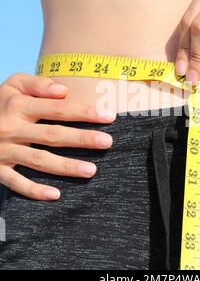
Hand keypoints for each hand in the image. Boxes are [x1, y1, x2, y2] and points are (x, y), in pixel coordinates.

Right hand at [0, 73, 115, 200]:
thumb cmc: (0, 103)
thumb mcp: (13, 85)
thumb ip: (37, 84)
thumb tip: (63, 90)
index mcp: (19, 107)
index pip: (58, 109)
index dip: (84, 113)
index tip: (108, 116)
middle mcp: (12, 129)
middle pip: (52, 135)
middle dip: (82, 139)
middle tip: (107, 142)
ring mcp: (4, 151)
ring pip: (39, 160)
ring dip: (66, 166)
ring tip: (92, 170)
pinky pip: (15, 182)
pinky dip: (34, 190)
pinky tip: (56, 195)